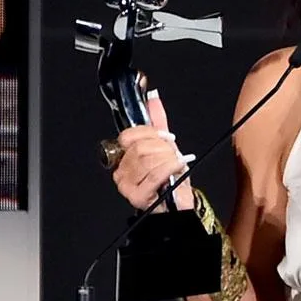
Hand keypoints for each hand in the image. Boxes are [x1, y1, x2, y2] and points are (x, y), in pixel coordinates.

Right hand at [111, 91, 194, 210]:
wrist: (179, 202)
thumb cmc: (171, 177)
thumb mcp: (165, 146)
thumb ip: (158, 122)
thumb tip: (153, 98)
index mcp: (123, 157)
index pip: (129, 136)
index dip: (150, 133)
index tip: (165, 138)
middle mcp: (121, 171)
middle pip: (140, 147)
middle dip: (163, 148)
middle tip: (172, 155)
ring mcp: (126, 185)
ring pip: (148, 160)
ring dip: (169, 160)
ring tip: (175, 165)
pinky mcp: (137, 196)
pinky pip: (156, 173)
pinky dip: (171, 167)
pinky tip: (178, 166)